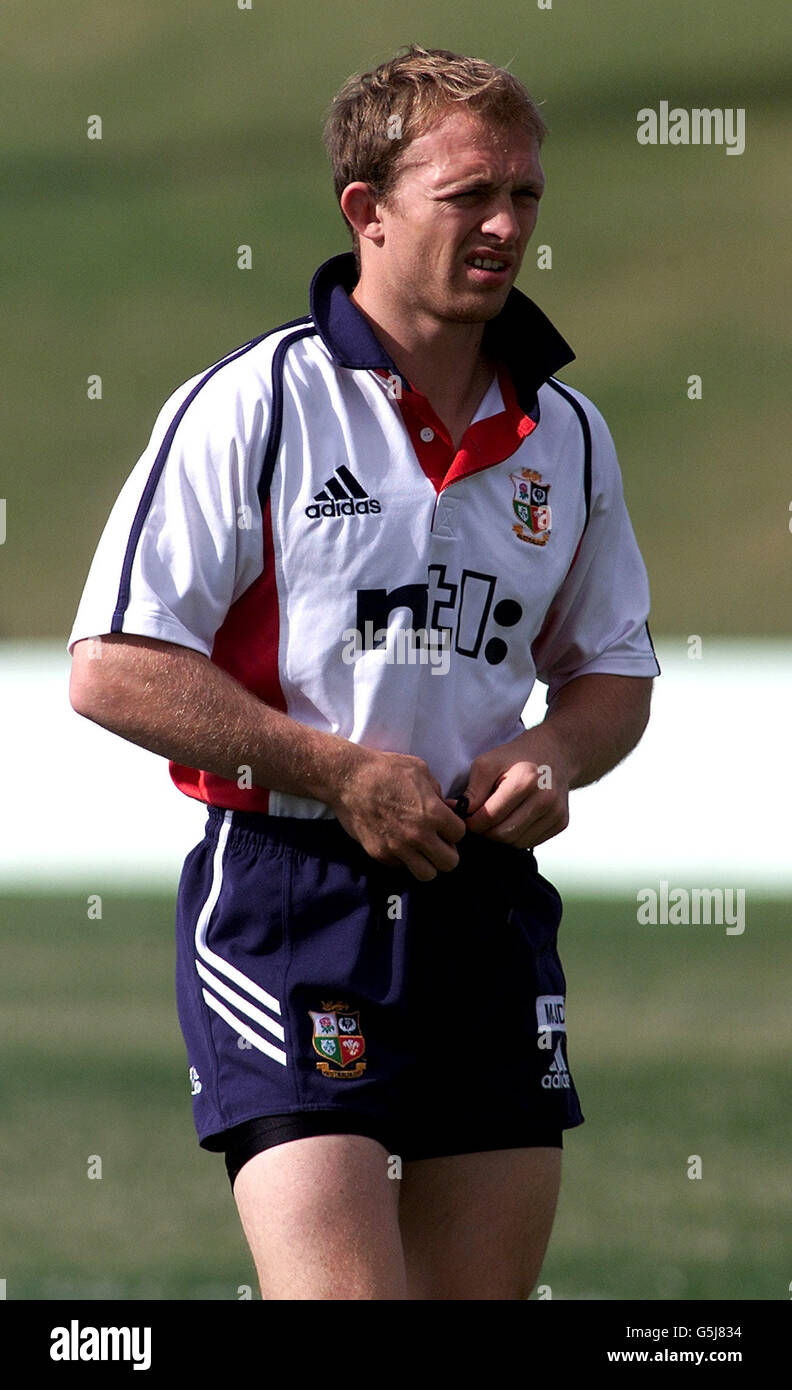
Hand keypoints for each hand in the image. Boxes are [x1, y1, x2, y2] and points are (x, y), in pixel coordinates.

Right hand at [329, 745, 464, 880]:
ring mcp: (398, 848)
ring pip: (427, 874)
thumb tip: (445, 807)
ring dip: (428, 863)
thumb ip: (437, 792)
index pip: (460, 835)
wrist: (347, 779)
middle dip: (447, 852)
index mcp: (432, 813)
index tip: (446, 825)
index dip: (454, 829)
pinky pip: (401, 867)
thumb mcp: (419, 771)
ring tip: (421, 850)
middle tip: (437, 842)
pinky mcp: (380, 854)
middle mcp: (418, 835)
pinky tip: (399, 844)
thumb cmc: (384, 769)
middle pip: (449, 863)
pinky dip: (404, 860)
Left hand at [453, 731, 570, 847]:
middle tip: (478, 820)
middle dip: (485, 831)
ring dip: (500, 835)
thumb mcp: (488, 763)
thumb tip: (456, 811)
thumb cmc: (515, 757)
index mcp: (525, 781)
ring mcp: (556, 812)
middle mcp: (545, 798)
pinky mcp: (562, 823)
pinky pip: (530, 842)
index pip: (490, 817)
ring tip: (496, 817)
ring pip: (516, 842)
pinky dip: (516, 836)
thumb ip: (472, 790)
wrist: (554, 753)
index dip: (472, 822)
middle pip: (503, 834)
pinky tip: (513, 819)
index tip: (464, 817)